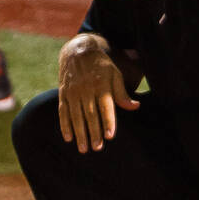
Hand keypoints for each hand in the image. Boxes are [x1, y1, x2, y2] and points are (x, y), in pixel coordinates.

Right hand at [57, 35, 138, 152]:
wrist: (77, 51)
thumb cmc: (101, 65)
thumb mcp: (115, 74)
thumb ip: (122, 93)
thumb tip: (135, 106)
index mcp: (101, 84)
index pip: (105, 106)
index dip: (108, 121)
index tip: (110, 136)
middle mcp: (86, 89)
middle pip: (90, 114)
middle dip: (94, 132)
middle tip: (97, 148)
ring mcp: (73, 92)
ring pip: (76, 116)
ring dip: (80, 133)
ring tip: (84, 148)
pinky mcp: (63, 94)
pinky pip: (63, 112)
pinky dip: (65, 125)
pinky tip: (68, 138)